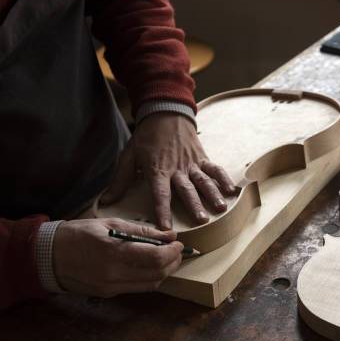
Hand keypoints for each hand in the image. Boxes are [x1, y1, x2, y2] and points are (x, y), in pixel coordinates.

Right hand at [53, 218, 183, 297]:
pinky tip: (150, 267)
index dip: (173, 252)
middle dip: (173, 262)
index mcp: (114, 251)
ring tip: (167, 259)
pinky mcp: (108, 294)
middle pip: (158, 274)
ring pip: (151, 284)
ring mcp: (110, 287)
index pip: (156, 257)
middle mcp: (113, 273)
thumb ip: (141, 230)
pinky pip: (137, 288)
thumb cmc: (79, 234)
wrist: (47, 256)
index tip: (179, 243)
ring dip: (164, 272)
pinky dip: (150, 278)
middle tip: (177, 251)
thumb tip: (168, 235)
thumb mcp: (110, 223)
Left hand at [101, 113, 236, 229]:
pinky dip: (223, 179)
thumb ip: (120, 180)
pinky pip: (215, 169)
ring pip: (203, 180)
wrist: (165, 112)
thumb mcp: (129, 155)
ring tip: (220, 208)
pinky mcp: (202, 157)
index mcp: (157, 170)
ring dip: (212, 194)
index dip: (162, 211)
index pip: (160, 194)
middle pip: (186, 189)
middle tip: (201, 220)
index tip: (165, 227)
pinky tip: (231, 191)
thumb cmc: (146, 137)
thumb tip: (105, 201)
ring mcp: (192, 163)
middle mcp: (177, 168)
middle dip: (194, 205)